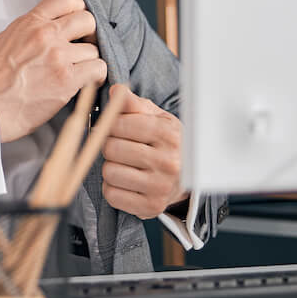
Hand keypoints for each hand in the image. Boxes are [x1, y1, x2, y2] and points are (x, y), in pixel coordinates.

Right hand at [0, 0, 106, 142]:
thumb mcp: (4, 40)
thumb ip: (29, 30)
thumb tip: (46, 29)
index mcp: (30, 22)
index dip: (78, 8)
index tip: (77, 22)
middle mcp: (46, 35)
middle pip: (87, 20)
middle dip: (89, 34)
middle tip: (83, 46)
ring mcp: (58, 56)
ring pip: (94, 49)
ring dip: (89, 61)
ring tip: (79, 72)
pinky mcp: (67, 79)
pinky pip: (98, 69)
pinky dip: (96, 76)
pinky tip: (86, 82)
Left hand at [98, 85, 186, 218]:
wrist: (186, 176)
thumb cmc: (165, 142)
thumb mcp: (156, 117)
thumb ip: (133, 103)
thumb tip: (115, 91)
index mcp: (169, 134)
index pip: (119, 124)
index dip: (111, 124)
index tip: (117, 128)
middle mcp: (168, 162)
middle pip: (111, 148)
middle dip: (109, 146)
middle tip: (119, 147)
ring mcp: (161, 187)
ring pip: (109, 172)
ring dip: (110, 168)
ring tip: (124, 165)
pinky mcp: (151, 207)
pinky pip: (112, 195)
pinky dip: (112, 188)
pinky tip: (126, 182)